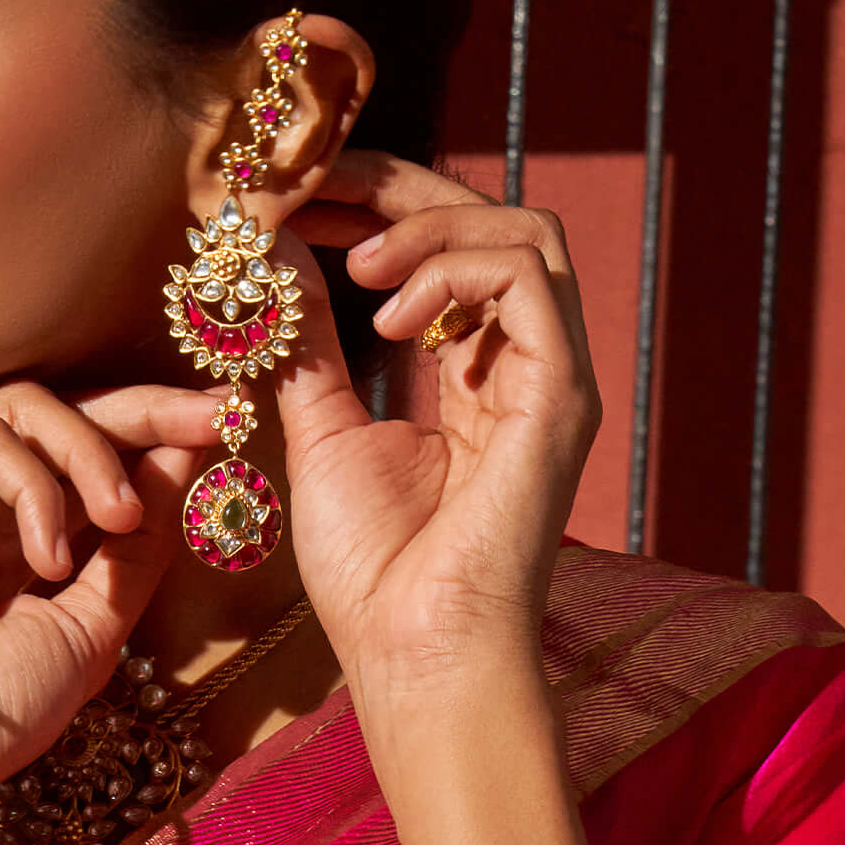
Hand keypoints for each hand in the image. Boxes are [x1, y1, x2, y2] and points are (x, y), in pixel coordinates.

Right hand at [0, 380, 217, 818]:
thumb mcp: (94, 628)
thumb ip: (137, 546)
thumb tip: (184, 458)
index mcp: (12, 541)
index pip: (89, 460)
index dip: (157, 438)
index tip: (227, 425)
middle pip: (62, 417)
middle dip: (145, 413)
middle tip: (210, 419)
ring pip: (24, 411)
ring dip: (93, 455)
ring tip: (120, 521)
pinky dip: (35, 489)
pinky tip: (47, 559)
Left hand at [279, 152, 599, 721]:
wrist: (416, 656)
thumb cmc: (374, 574)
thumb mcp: (321, 431)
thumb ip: (309, 340)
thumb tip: (280, 250)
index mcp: (477, 378)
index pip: (447, 252)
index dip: (377, 205)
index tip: (298, 197)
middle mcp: (526, 369)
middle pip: (492, 222)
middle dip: (399, 188)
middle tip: (315, 188)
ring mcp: (553, 379)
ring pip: (525, 231)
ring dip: (430, 223)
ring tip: (356, 269)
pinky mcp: (564, 395)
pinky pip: (528, 274)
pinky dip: (452, 269)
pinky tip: (387, 315)